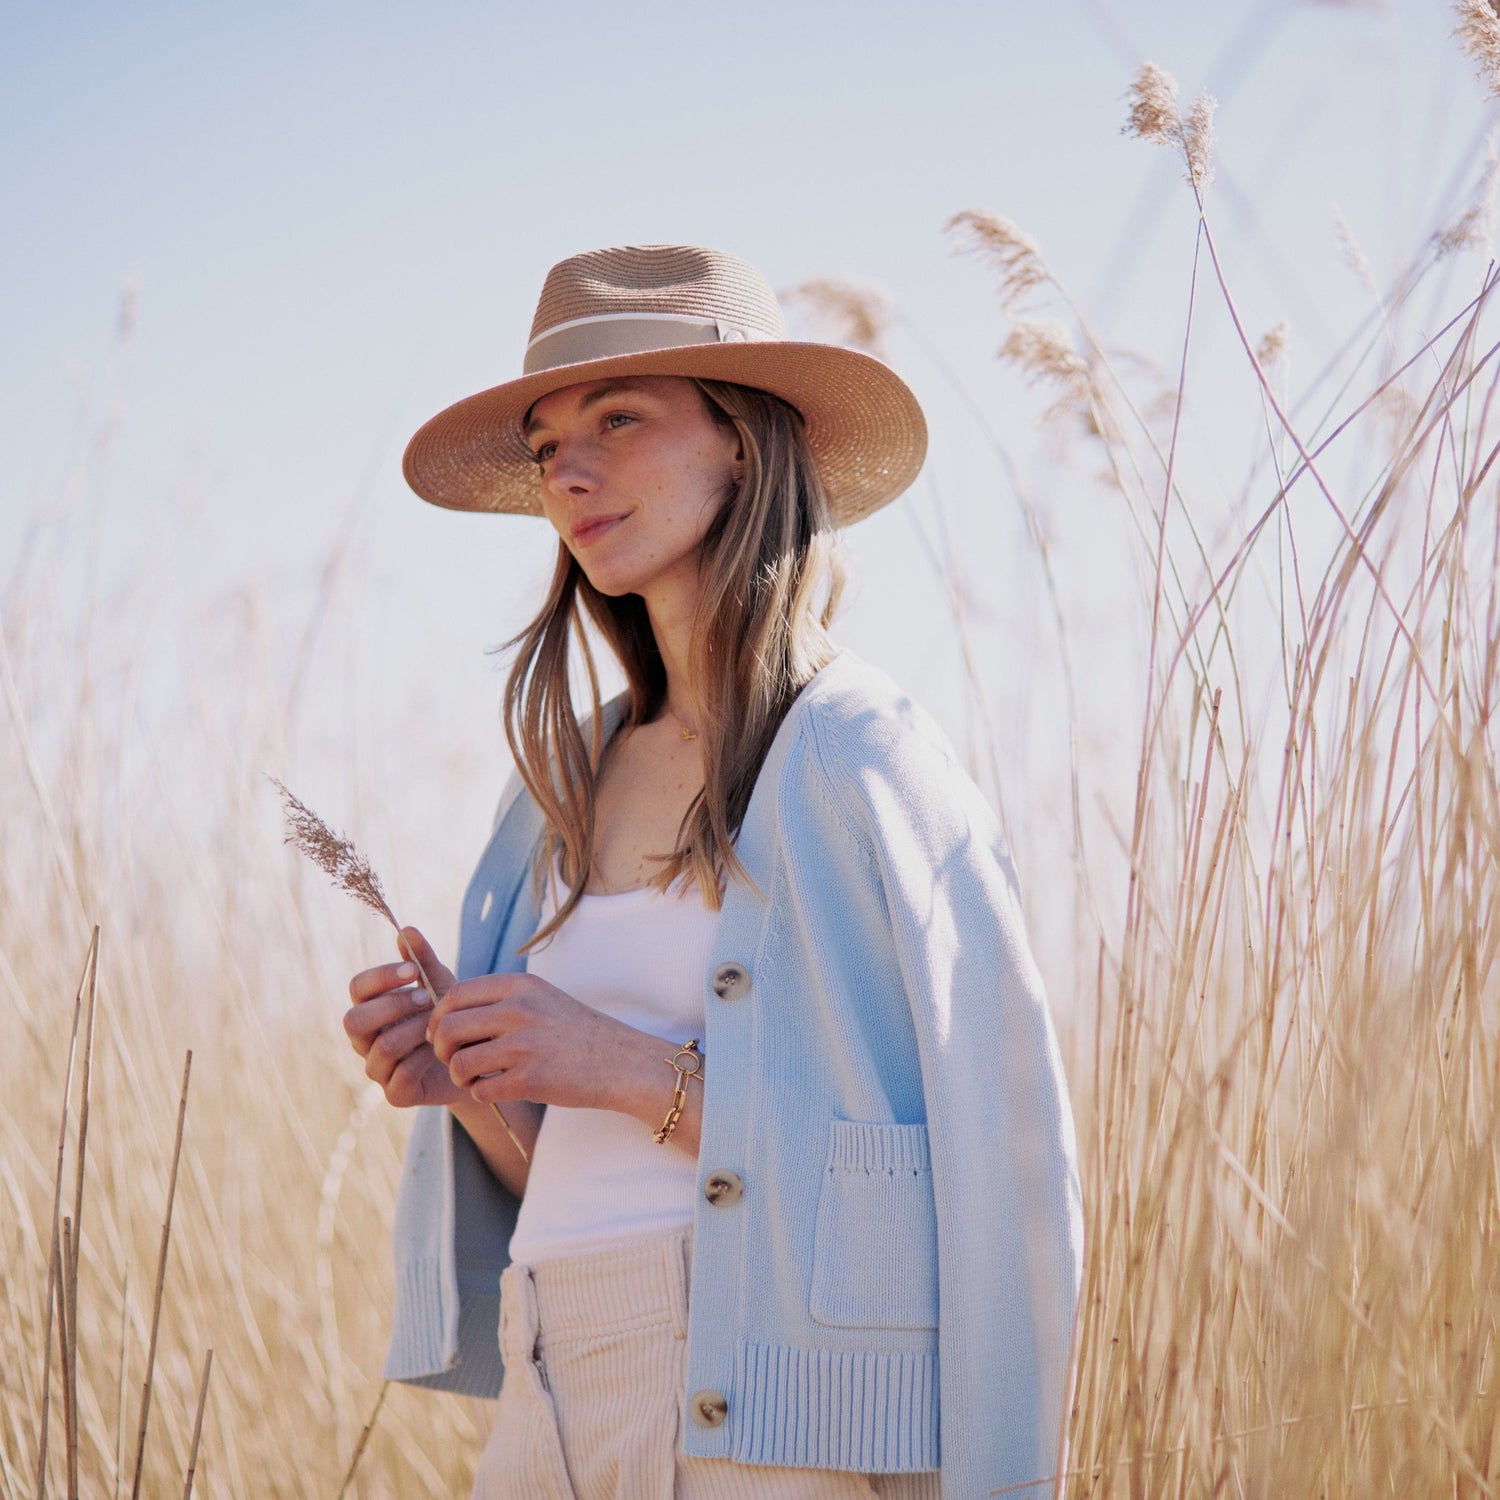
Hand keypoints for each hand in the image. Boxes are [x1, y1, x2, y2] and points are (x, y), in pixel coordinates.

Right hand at [343, 927, 466, 1108]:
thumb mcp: (441, 984)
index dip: (381, 977)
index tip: (411, 970)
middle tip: (425, 999)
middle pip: (353, 1021)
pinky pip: (400, 1076)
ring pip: (380, 1048)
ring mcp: (378, 1069)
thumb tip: (406, 929)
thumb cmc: (448, 1016)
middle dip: (391, 1006)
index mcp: (372, 1008)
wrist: (476, 1058)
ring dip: (412, 1030)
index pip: (357, 988)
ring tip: (438, 1023)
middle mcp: (367, 1040)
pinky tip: (441, 1048)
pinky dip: (423, 1058)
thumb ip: (423, 960)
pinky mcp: (396, 1094)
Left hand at [428, 969, 654, 1112]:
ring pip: (459, 1063)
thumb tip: (448, 1013)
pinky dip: (482, 1094)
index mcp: (521, 986)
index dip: (439, 1016)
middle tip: (454, 1060)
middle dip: (442, 1050)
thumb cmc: (578, 1033)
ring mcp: (524, 1045)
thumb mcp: (543, 999)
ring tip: (476, 1078)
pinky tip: (499, 1089)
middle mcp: (520, 1010)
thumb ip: (502, 1000)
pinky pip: (480, 1090)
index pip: (456, 993)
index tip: (442, 1033)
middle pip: (449, 1028)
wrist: (623, 1062)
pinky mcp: (530, 1080)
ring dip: (460, 1076)